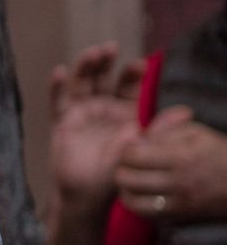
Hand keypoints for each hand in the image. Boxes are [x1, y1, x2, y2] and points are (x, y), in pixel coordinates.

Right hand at [47, 43, 144, 210]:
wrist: (89, 195)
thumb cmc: (117, 175)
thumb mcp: (142, 150)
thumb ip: (159, 130)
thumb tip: (186, 111)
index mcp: (123, 112)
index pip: (128, 86)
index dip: (132, 74)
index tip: (139, 64)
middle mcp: (102, 107)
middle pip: (102, 77)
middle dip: (106, 62)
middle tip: (110, 48)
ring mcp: (81, 112)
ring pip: (81, 83)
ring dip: (85, 66)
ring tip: (91, 54)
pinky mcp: (62, 121)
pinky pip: (58, 101)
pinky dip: (58, 86)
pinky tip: (61, 72)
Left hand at [116, 105, 226, 218]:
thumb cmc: (219, 155)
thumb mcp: (196, 133)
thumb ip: (165, 130)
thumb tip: (136, 135)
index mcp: (181, 157)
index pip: (133, 155)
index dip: (127, 149)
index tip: (134, 147)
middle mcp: (178, 182)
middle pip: (126, 178)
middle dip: (122, 167)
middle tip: (129, 163)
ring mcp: (178, 203)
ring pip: (131, 199)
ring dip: (125, 188)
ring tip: (131, 178)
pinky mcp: (179, 218)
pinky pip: (145, 214)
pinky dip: (135, 203)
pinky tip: (140, 193)